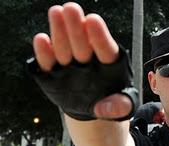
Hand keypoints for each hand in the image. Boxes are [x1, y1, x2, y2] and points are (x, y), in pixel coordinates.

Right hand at [33, 2, 131, 119]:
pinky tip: (41, 39)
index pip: (105, 48)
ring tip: (56, 12)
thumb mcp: (122, 106)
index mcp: (109, 63)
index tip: (93, 20)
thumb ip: (119, 106)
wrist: (92, 109)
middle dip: (76, 26)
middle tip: (71, 8)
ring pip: (64, 47)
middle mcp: (88, 59)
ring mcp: (70, 65)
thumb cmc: (112, 102)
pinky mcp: (53, 72)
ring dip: (59, 31)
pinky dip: (44, 52)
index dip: (99, 35)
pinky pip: (48, 62)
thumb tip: (104, 108)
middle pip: (82, 43)